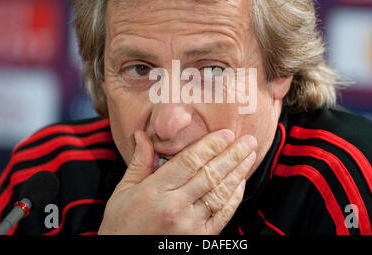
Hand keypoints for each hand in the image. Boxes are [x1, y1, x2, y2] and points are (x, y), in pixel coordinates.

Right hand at [98, 129, 256, 233]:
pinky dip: (234, 197)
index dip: (211, 145)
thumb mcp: (124, 191)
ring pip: (220, 193)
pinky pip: (223, 214)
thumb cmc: (121, 225)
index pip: (190, 161)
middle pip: (210, 174)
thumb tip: (142, 135)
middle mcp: (175, 207)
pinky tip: (240, 182)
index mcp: (155, 191)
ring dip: (238, 173)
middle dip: (233, 154)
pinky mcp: (200, 238)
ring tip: (250, 156)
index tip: (226, 133)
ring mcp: (190, 225)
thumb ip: (139, 162)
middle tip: (248, 140)